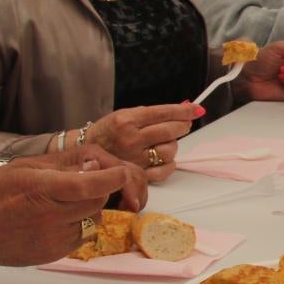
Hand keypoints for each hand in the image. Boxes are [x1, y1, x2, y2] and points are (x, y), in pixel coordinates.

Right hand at [0, 147, 140, 265]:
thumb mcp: (24, 168)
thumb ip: (62, 168)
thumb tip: (95, 167)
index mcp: (42, 189)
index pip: (91, 184)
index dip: (112, 178)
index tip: (121, 172)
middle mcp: (51, 216)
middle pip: (97, 202)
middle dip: (98, 189)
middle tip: (83, 181)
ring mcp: (53, 239)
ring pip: (92, 220)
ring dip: (87, 208)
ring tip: (61, 202)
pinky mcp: (53, 254)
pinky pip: (80, 237)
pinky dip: (76, 226)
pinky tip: (54, 219)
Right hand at [87, 102, 201, 182]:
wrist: (86, 152)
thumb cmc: (108, 131)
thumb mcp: (124, 115)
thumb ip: (150, 114)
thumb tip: (181, 109)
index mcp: (127, 120)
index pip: (162, 113)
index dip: (183, 111)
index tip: (197, 109)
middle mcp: (131, 139)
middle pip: (169, 132)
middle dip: (182, 126)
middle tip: (184, 124)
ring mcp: (134, 159)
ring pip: (169, 151)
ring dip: (174, 145)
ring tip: (167, 141)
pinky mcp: (137, 174)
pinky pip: (164, 171)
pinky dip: (169, 164)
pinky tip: (164, 159)